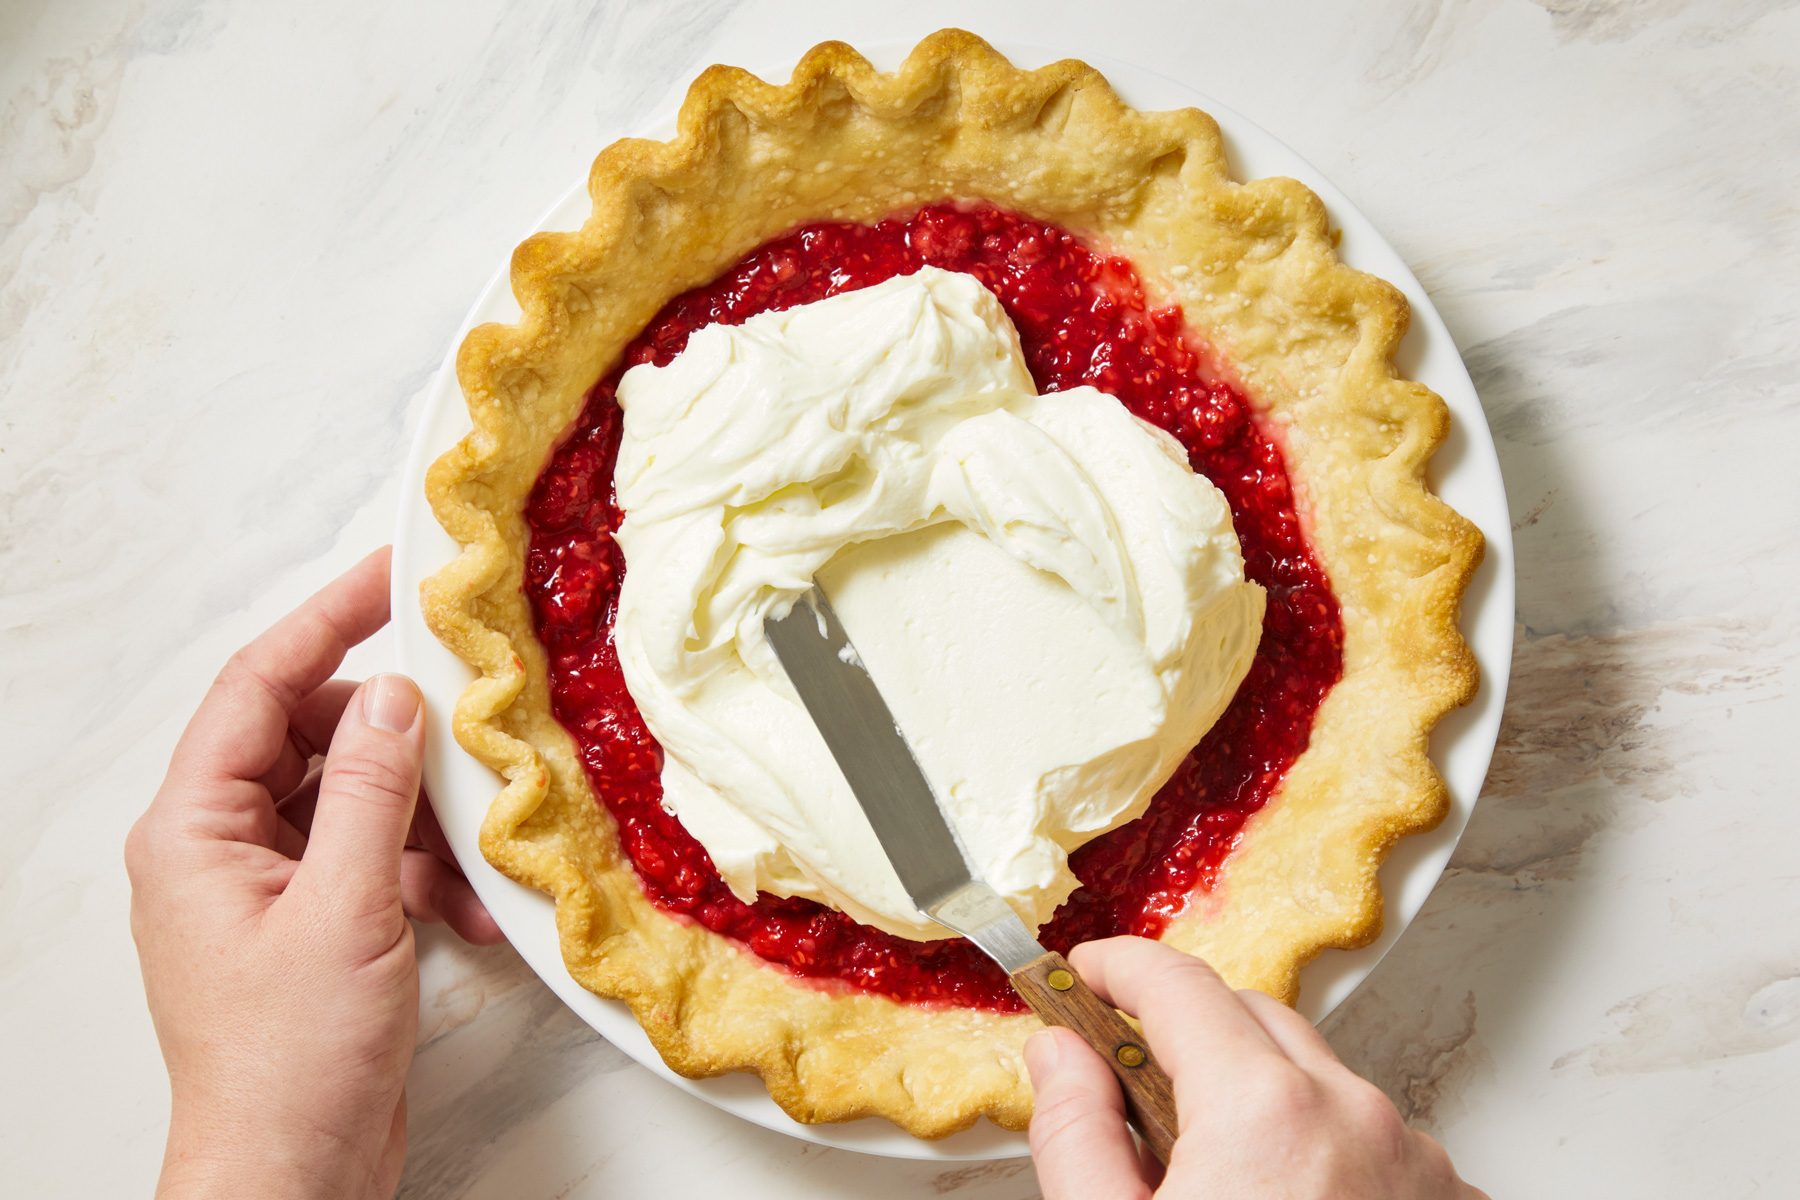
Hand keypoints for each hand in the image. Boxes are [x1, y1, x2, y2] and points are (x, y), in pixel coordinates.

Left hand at [126, 548, 503, 1199]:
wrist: (292, 1176)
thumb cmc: (291, 1061)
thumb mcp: (346, 908)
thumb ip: (369, 788)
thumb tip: (391, 693)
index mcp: (193, 828)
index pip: (258, 684)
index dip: (327, 617)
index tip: (392, 574)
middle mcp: (219, 845)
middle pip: (313, 735)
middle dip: (396, 741)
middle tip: (470, 726)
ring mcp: (265, 885)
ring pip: (352, 797)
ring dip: (421, 820)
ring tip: (474, 855)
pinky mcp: (309, 923)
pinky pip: (369, 857)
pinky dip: (422, 873)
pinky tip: (467, 911)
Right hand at [1024, 937, 1486, 1199]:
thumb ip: (1075, 1136)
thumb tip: (1060, 1057)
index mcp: (1264, 1114)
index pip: (1176, 985)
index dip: (1116, 967)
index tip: (1084, 974)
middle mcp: (1357, 1119)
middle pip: (1253, 1021)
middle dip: (1187, 1033)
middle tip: (1126, 1078)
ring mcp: (1418, 1164)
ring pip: (1319, 1082)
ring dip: (1261, 1098)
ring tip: (1216, 1176)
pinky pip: (1377, 1140)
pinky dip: (1327, 1150)